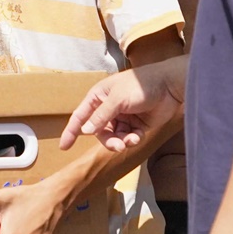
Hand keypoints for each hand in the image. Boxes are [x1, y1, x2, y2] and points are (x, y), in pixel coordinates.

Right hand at [59, 55, 187, 152]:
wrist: (168, 86)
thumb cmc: (139, 86)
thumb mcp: (117, 100)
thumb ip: (101, 116)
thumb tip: (85, 131)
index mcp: (98, 97)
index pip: (80, 116)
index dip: (71, 132)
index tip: (64, 148)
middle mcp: (108, 108)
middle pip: (99, 131)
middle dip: (107, 140)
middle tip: (118, 146)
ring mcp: (123, 117)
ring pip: (114, 137)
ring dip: (121, 142)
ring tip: (131, 141)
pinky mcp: (136, 124)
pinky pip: (128, 138)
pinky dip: (131, 140)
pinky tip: (137, 137)